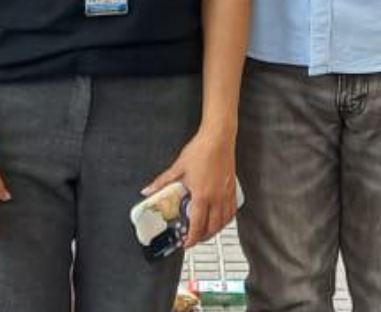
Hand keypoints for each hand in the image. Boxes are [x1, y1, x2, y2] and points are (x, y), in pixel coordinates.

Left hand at [143, 127, 236, 247]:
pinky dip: (226, 220)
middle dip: (202, 238)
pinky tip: (220, 218)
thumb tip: (148, 190)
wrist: (219, 138)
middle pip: (212, 228)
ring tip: (205, 231)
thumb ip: (162, 182)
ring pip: (224, 222)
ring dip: (215, 231)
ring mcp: (226, 194)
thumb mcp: (178, 168)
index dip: (191, 239)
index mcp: (202, 196)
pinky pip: (232, 211)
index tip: (186, 244)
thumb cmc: (201, 150)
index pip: (197, 226)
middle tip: (193, 238)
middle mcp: (216, 198)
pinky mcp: (233, 189)